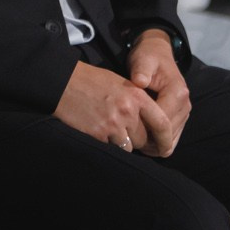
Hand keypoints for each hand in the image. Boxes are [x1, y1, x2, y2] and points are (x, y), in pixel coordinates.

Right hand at [54, 61, 172, 156]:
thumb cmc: (91, 81)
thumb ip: (137, 102)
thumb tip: (150, 123)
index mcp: (136, 96)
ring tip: (109, 129)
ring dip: (122, 143)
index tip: (166, 148)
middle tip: (124, 131)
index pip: (162, 123)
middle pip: (144, 139)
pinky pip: (111, 147)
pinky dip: (107, 143)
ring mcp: (112, 124)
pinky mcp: (98, 133)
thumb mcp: (120, 84)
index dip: (166, 139)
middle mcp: (127, 111)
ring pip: (128, 147)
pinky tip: (97, 129)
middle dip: (137, 139)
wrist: (62, 81)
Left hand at [126, 31, 191, 155]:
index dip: (146, 132)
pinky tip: (144, 142)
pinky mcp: (181, 115)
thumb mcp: (142, 60)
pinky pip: (173, 135)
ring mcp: (185, 111)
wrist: (158, 53)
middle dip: (151, 141)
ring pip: (173, 138)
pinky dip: (160, 141)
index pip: (163, 121)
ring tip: (135, 145)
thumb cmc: (147, 58)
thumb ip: (141, 71)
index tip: (127, 135)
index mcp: (177, 92)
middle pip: (169, 133)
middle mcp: (185, 104)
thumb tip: (140, 82)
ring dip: (156, 144)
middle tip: (128, 144)